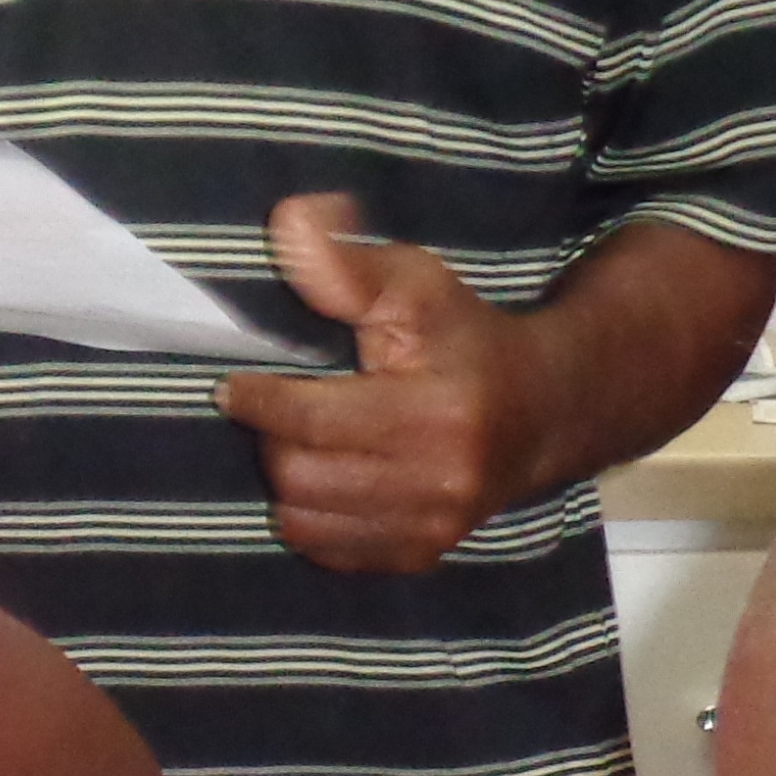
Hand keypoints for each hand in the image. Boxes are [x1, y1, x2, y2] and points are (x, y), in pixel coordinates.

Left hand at [214, 198, 552, 574]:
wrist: (543, 410)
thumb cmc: (466, 338)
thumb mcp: (416, 285)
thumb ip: (347, 264)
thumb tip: (290, 222)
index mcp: (439, 411)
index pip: (315, 420)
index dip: (260, 402)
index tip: (232, 385)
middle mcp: (441, 480)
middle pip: (302, 476)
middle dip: (271, 440)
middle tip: (269, 412)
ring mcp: (435, 526)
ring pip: (308, 520)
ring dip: (284, 481)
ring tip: (293, 443)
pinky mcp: (424, 553)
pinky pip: (332, 552)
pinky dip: (309, 519)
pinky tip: (317, 482)